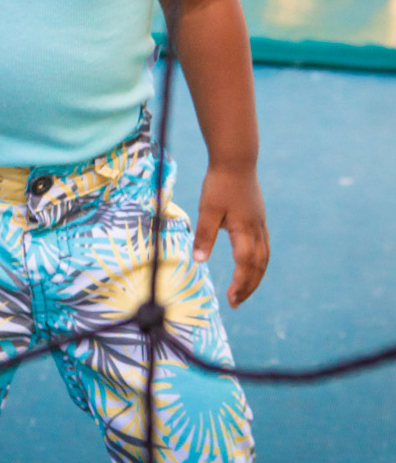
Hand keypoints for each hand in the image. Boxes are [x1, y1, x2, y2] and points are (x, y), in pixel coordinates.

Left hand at [192, 164, 269, 307]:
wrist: (236, 160)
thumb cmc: (219, 183)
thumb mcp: (207, 209)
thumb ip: (204, 235)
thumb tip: (199, 261)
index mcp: (245, 229)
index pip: (246, 264)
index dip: (240, 283)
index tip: (230, 299)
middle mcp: (257, 230)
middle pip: (259, 266)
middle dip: (248, 286)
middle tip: (236, 303)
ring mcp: (260, 224)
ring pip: (264, 258)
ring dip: (255, 277)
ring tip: (243, 291)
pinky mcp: (259, 219)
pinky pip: (264, 247)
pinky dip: (258, 263)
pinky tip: (249, 267)